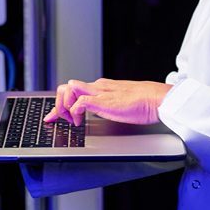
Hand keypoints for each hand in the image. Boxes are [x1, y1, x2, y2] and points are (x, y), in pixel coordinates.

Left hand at [43, 78, 172, 126]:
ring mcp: (99, 93)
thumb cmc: (145, 103)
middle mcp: (97, 87)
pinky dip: (75, 112)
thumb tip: (103, 110)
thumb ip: (110, 104)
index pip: (73, 89)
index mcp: (101, 87)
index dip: (59, 103)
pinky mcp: (103, 101)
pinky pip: (80, 102)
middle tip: (61, 120)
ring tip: (72, 121)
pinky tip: (80, 123)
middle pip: (66, 87)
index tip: (52, 115)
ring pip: (68, 89)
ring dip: (64, 106)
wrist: (157, 99)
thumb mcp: (121, 102)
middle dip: (58, 104)